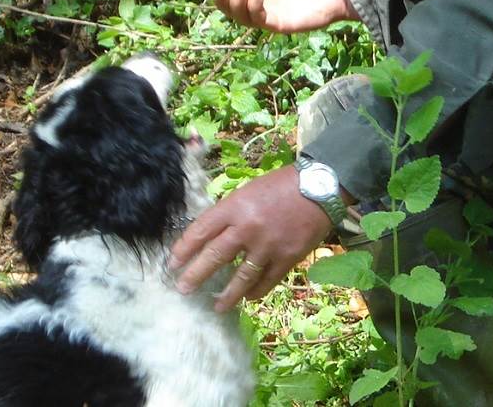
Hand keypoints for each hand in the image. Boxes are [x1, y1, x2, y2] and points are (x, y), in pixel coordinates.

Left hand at [169, 166, 332, 311]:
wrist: (319, 188)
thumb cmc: (279, 186)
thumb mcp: (247, 192)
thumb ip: (229, 214)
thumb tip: (212, 238)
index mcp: (234, 207)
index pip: (201, 231)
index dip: (184, 249)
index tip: (173, 264)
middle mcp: (247, 228)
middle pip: (215, 256)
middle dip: (196, 275)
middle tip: (183, 289)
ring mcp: (268, 245)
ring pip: (241, 276)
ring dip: (227, 294)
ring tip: (217, 306)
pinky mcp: (287, 258)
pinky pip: (267, 281)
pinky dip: (256, 291)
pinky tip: (248, 298)